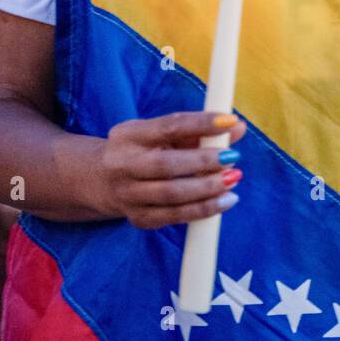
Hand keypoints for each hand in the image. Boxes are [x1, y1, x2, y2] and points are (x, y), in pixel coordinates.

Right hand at [94, 110, 247, 229]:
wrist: (101, 181)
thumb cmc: (143, 151)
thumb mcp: (163, 134)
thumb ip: (199, 131)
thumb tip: (238, 127)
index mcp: (129, 134)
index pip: (169, 126)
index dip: (202, 123)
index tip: (231, 121)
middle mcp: (123, 164)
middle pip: (166, 165)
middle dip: (204, 162)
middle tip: (233, 157)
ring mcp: (128, 194)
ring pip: (171, 195)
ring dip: (207, 189)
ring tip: (233, 180)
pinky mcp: (138, 218)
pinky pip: (175, 217)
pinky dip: (203, 210)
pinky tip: (224, 201)